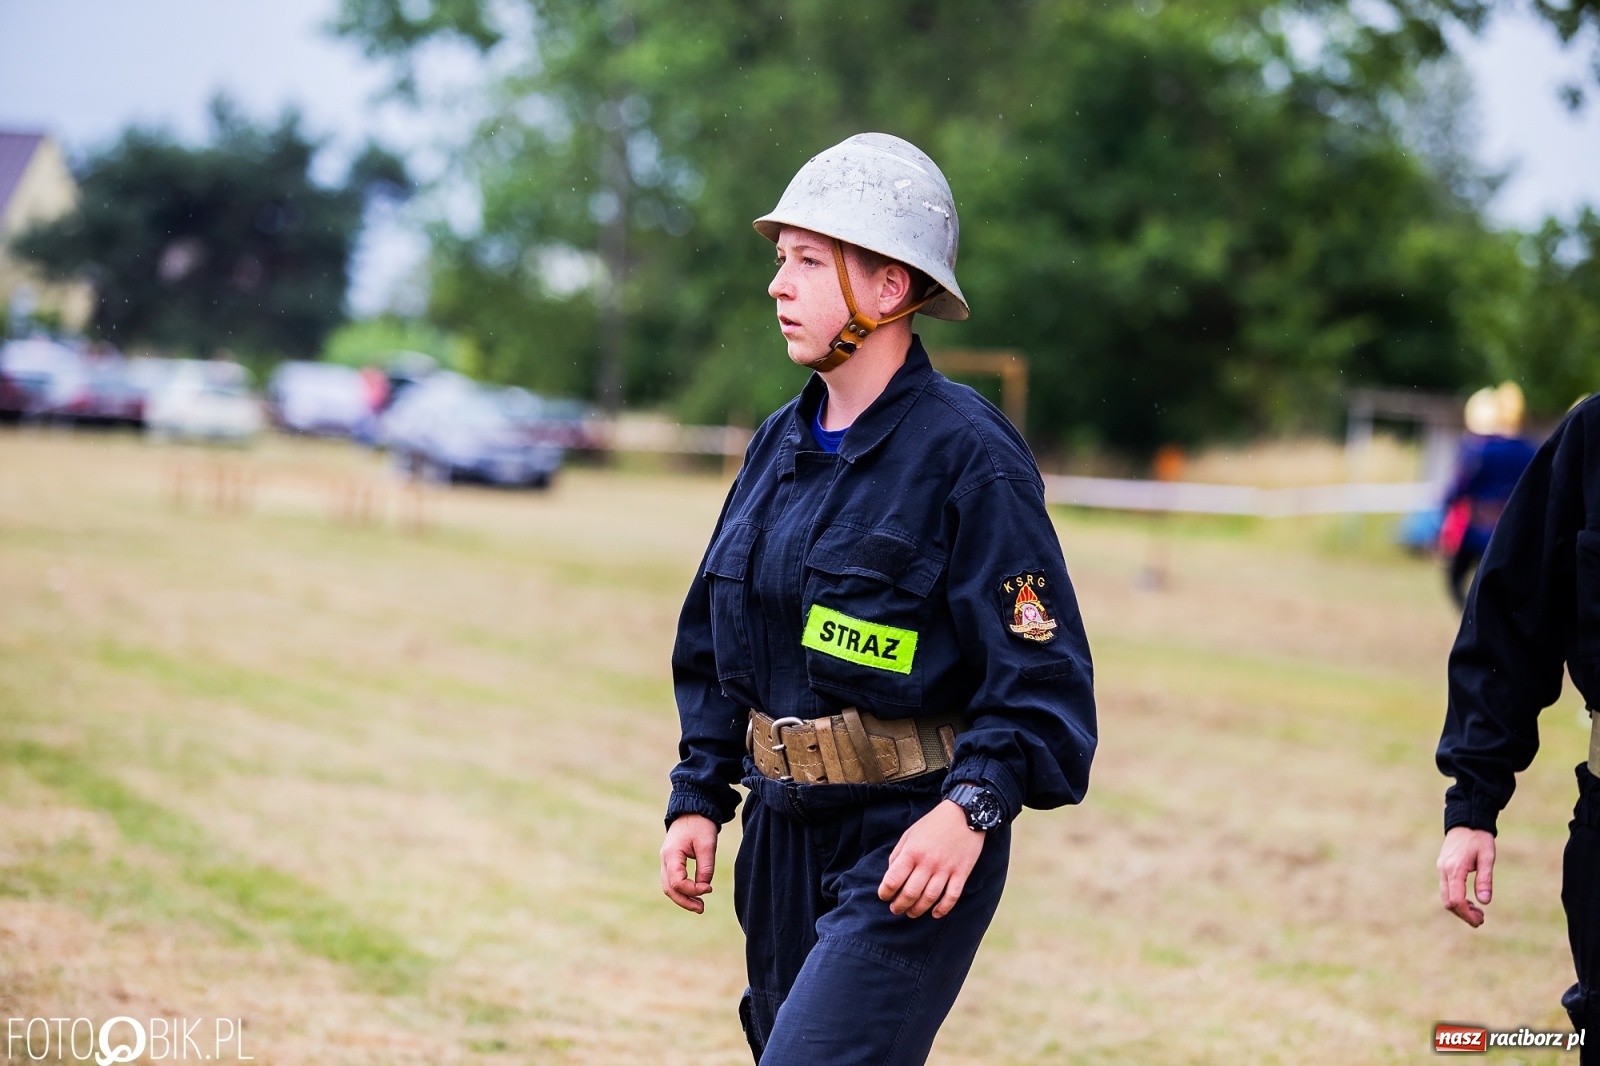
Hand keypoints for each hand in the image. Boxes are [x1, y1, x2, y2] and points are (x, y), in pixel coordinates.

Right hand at [660, 814, 718, 913]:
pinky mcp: (671, 861)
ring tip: (700, 906)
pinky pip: (673, 880)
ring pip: (669, 887)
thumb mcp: (707, 844)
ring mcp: (666, 861)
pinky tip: (695, 894)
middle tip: (702, 908)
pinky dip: (682, 890)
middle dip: (685, 901)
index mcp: (671, 855)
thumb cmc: (700, 824)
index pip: (677, 882)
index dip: (693, 890)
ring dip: (683, 898)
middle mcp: (665, 860)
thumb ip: (705, 867)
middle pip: (669, 889)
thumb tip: (704, 887)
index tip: (709, 888)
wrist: (692, 809)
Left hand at [878, 799, 986, 918]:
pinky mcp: (961, 873)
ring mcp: (946, 869)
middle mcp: (928, 863)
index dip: (885, 892)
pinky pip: (952, 897)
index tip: (884, 896)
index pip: (893, 880)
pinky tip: (935, 913)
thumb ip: (898, 854)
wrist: (964, 814)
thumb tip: (891, 875)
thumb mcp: (910, 834)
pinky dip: (943, 909)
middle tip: (895, 909)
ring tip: (911, 913)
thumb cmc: (933, 824)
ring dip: (918, 910)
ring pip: (929, 898)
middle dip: (899, 906)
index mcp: (912, 852)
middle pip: (910, 894)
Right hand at [1437, 826, 1495, 926]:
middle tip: (1481, 919)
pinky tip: (1469, 899)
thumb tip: (1484, 902)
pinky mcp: (1442, 867)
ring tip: (1477, 911)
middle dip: (1463, 914)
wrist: (1466, 819)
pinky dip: (1456, 898)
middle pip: (1448, 902)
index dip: (1467, 914)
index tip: (1480, 921)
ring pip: (1445, 896)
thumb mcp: (1487, 858)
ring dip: (1459, 907)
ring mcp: (1441, 869)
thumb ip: (1485, 880)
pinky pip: (1445, 889)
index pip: (1456, 900)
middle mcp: (1444, 870)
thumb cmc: (1479, 838)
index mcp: (1455, 869)